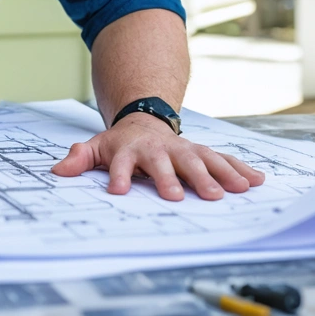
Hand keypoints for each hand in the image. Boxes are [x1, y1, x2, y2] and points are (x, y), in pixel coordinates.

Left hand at [51, 113, 265, 200]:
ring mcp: (183, 149)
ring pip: (200, 160)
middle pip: (165, 163)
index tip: (118, 190)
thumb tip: (57, 171)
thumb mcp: (97, 146)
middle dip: (173, 179)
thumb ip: (79, 158)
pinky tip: (257, 180)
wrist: (145, 119)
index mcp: (130, 149)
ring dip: (215, 176)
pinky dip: (240, 169)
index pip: (122, 162)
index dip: (119, 175)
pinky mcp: (202, 152)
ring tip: (231, 192)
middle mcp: (159, 149)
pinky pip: (223, 160)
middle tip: (179, 196)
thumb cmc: (121, 142)